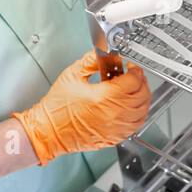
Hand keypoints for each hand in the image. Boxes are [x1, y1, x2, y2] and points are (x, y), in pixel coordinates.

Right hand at [11, 51, 151, 165]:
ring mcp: (116, 128)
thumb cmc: (56, 109)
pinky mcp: (114, 137)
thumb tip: (104, 54)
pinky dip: (139, 114)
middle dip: (141, 81)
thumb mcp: (72, 75)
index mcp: (105, 97)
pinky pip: (136, 125)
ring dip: (143, 97)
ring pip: (143, 111)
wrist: (48, 132)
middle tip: (134, 75)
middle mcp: (114, 114)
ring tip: (135, 90)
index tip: (130, 66)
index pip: (133, 80)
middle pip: (142, 95)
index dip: (135, 70)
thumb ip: (91, 61)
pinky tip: (133, 108)